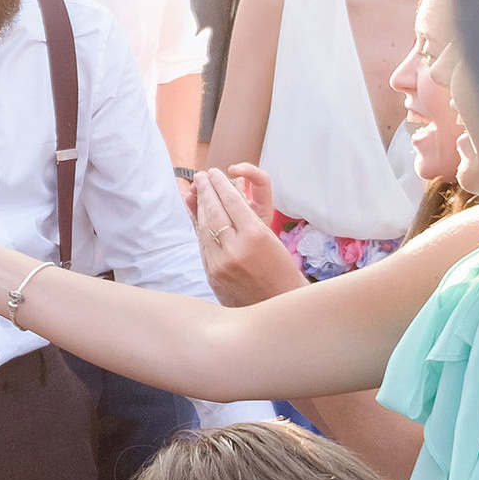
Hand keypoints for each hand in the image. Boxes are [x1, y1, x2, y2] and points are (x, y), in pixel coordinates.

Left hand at [194, 165, 306, 307]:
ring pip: (204, 228)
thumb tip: (231, 191)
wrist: (278, 307)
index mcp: (256, 235)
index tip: (214, 172)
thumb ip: (248, 217)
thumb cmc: (281, 270)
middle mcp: (236, 248)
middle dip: (206, 191)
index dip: (220, 184)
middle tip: (201, 176)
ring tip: (197, 191)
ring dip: (199, 208)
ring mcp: (221, 263)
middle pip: (214, 211)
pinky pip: (202, 246)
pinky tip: (198, 217)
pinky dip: (200, 229)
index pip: (232, 201)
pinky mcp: (212, 275)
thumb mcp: (271, 239)